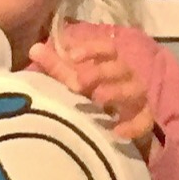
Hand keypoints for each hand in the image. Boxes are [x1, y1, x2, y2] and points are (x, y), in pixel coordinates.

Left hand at [28, 29, 156, 160]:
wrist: (119, 127)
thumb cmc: (94, 98)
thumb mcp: (75, 82)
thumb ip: (57, 67)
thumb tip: (34, 48)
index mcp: (112, 65)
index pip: (108, 49)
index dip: (92, 49)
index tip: (71, 56)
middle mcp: (128, 78)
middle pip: (121, 68)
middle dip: (100, 72)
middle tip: (79, 82)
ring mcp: (138, 100)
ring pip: (135, 91)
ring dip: (117, 92)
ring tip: (97, 99)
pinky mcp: (144, 122)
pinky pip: (144, 122)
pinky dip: (133, 126)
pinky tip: (116, 131)